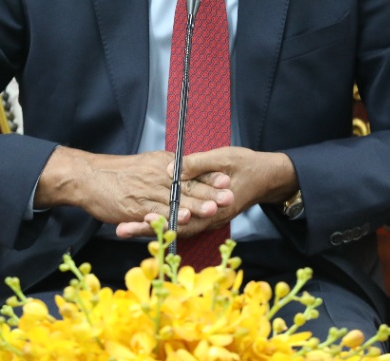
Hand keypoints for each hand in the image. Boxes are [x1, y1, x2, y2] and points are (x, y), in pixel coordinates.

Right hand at [34, 147, 232, 229]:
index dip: (209, 176)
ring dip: (194, 205)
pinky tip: (181, 220)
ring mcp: (145, 192)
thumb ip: (167, 169)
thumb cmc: (119, 173)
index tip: (228, 178)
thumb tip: (185, 172)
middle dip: (209, 192)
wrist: (89, 177)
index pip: (190, 170)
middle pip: (187, 185)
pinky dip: (169, 217)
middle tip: (228, 196)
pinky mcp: (135, 207)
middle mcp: (156, 176)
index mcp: (162, 164)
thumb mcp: (147, 163)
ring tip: (212, 209)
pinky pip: (155, 213)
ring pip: (174, 200)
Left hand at [115, 147, 297, 239]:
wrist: (269, 176)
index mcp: (214, 207)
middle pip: (174, 227)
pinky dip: (165, 222)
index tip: (138, 220)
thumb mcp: (223, 158)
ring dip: (152, 228)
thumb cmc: (248, 165)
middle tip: (120, 230)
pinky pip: (183, 221)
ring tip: (124, 229)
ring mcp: (208, 218)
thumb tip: (169, 169)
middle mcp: (210, 218)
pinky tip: (146, 221)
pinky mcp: (206, 214)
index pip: (183, 218)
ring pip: (177, 226)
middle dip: (147, 230)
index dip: (161, 220)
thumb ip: (196, 164)